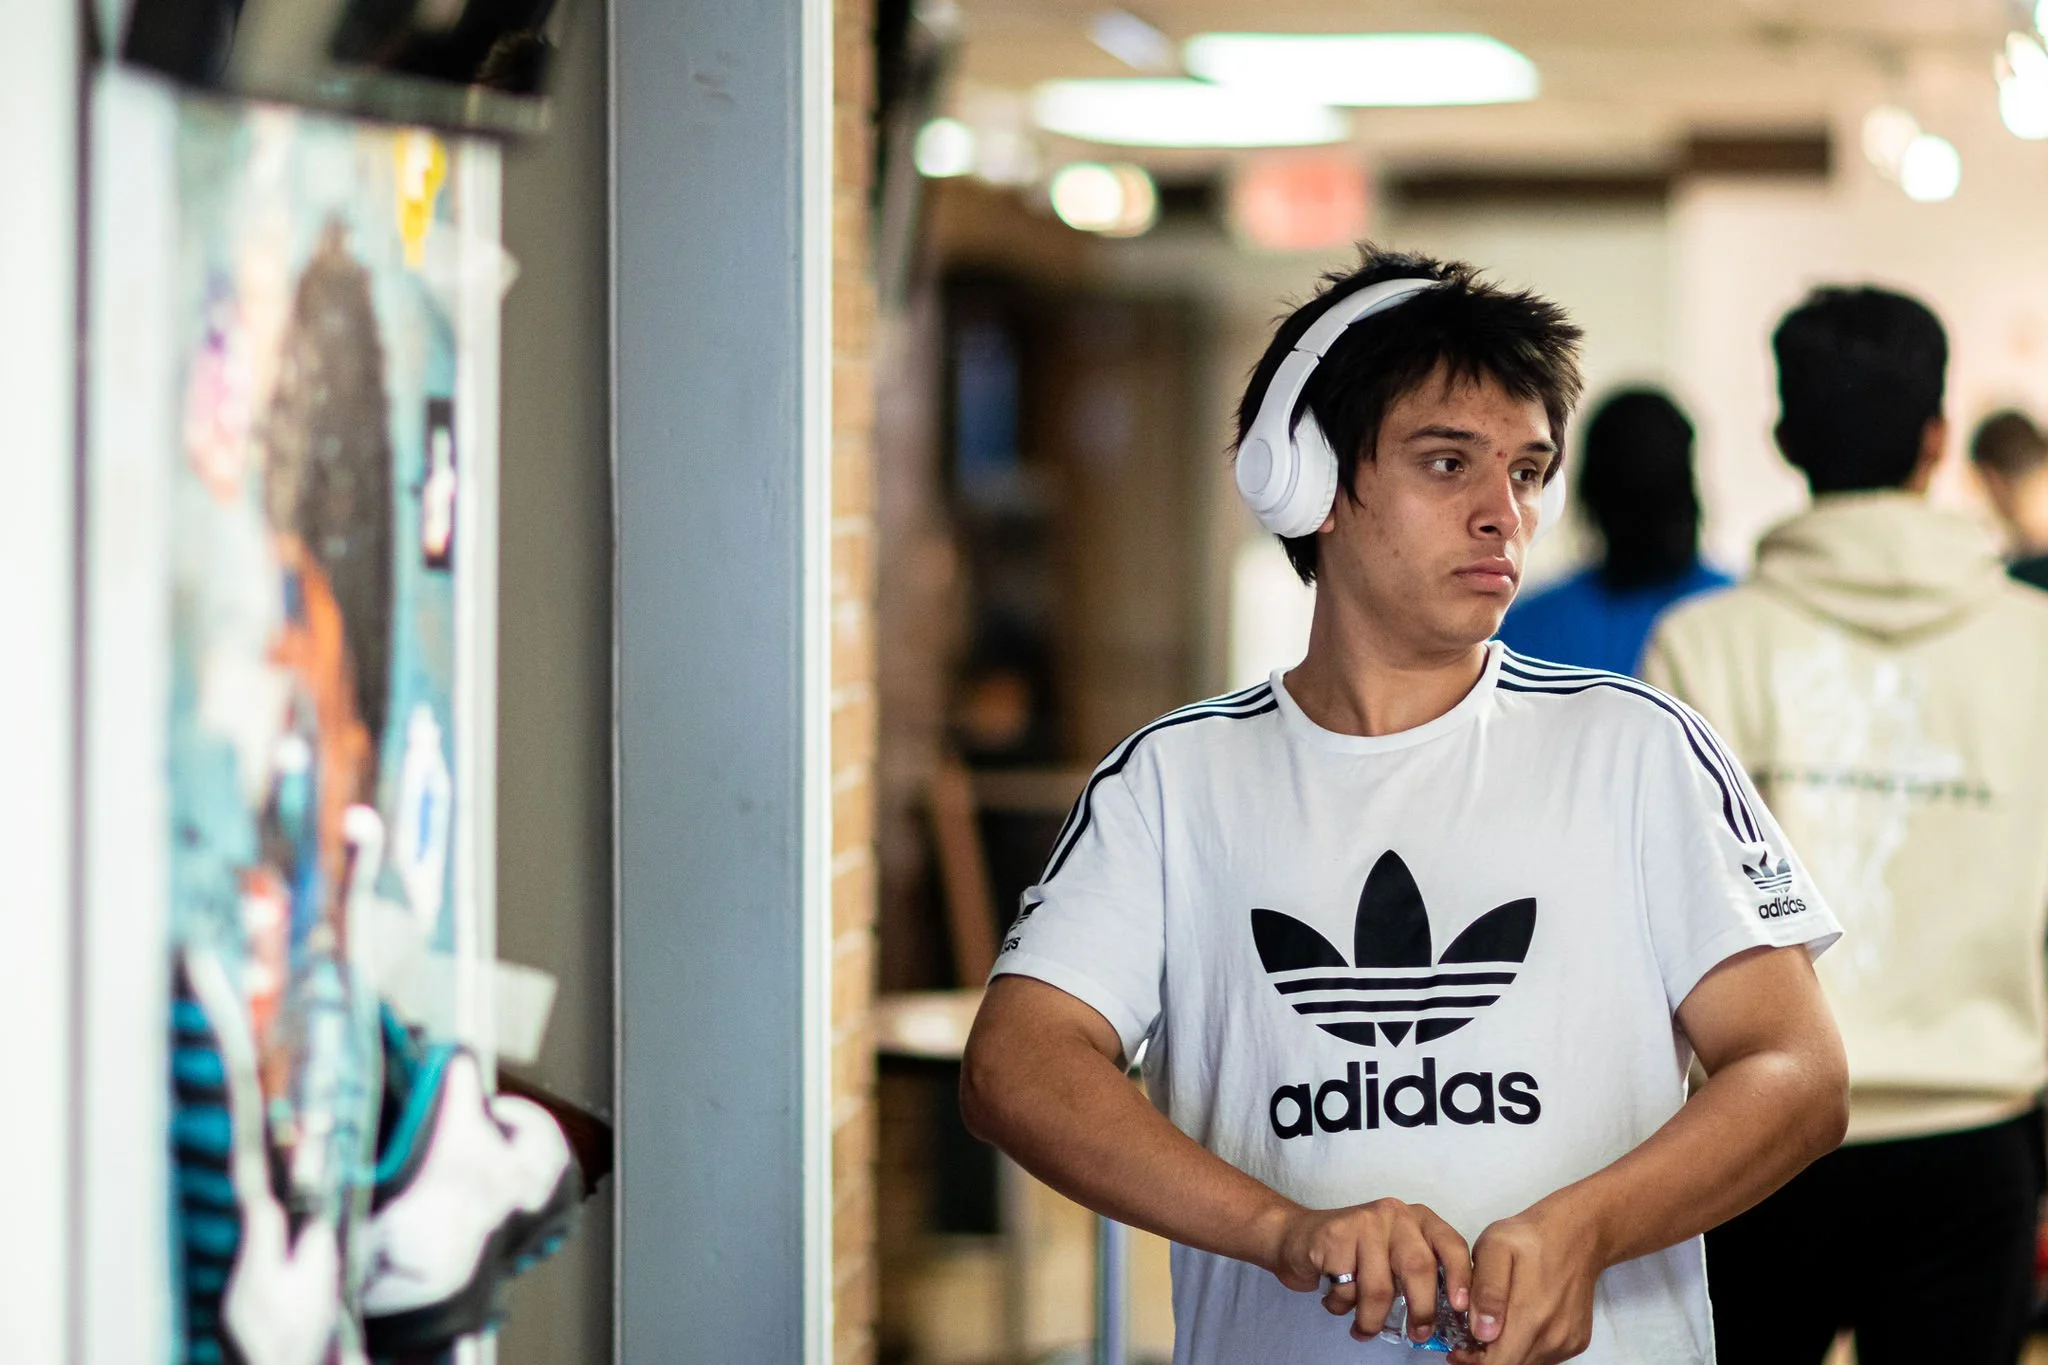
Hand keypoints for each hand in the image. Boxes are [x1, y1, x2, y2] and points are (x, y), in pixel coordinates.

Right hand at [1265, 1199, 1470, 1344]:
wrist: (1296, 1236)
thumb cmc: (1355, 1255)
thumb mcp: (1395, 1257)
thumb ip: (1421, 1276)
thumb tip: (1451, 1319)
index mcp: (1418, 1218)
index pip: (1451, 1245)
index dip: (1460, 1278)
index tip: (1461, 1309)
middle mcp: (1395, 1214)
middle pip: (1418, 1268)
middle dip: (1421, 1310)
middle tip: (1417, 1334)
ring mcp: (1363, 1222)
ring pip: (1380, 1288)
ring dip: (1371, 1319)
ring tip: (1363, 1328)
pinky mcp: (1333, 1236)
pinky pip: (1347, 1289)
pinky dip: (1341, 1306)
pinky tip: (1334, 1298)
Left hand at [1450, 1201, 1603, 1364]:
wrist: (1576, 1233)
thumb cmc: (1528, 1237)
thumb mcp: (1493, 1248)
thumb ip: (1486, 1291)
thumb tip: (1482, 1333)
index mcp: (1530, 1316)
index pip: (1496, 1364)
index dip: (1472, 1361)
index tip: (1457, 1348)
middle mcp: (1553, 1336)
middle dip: (1485, 1359)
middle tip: (1468, 1338)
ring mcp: (1567, 1341)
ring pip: (1527, 1363)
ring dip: (1506, 1352)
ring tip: (1490, 1328)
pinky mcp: (1576, 1341)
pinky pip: (1544, 1356)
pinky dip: (1525, 1347)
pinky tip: (1514, 1324)